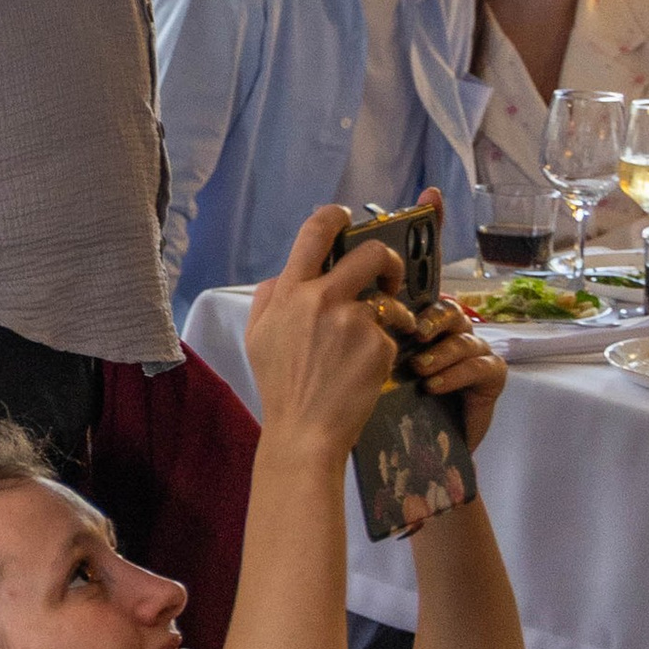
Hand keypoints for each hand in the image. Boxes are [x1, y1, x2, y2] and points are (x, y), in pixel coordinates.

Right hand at [245, 203, 399, 456]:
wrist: (304, 432)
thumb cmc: (280, 386)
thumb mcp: (257, 336)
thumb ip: (269, 298)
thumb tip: (285, 274)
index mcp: (289, 292)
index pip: (315, 231)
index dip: (335, 216)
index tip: (346, 219)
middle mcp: (321, 299)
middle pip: (371, 253)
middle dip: (387, 262)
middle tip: (387, 279)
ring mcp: (353, 322)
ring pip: (387, 301)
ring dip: (391, 314)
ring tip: (378, 338)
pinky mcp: (378, 345)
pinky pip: (391, 334)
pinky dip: (385, 348)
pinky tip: (368, 369)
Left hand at [382, 293, 505, 451]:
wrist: (431, 446)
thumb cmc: (406, 407)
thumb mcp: (391, 375)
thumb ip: (383, 351)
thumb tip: (363, 333)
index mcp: (432, 330)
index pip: (428, 304)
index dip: (416, 306)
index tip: (397, 317)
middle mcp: (457, 335)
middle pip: (452, 313)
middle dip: (433, 321)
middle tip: (416, 334)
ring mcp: (478, 354)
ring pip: (465, 341)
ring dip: (441, 353)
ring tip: (419, 369)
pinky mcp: (493, 375)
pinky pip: (481, 367)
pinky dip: (457, 374)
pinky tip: (435, 386)